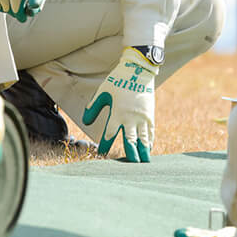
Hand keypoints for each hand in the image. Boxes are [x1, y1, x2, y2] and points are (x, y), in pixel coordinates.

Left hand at [81, 47, 157, 161]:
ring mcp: (142, 117)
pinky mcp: (150, 115)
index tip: (102, 154)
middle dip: (129, 155)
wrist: (138, 70)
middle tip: (129, 166)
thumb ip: (94, 107)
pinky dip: (149, 141)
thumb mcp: (103, 92)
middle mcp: (130, 118)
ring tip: (143, 163)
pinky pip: (150, 132)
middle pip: (130, 141)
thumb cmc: (118, 80)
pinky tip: (148, 149)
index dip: (105, 145)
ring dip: (142, 152)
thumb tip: (86, 121)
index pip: (109, 135)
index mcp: (117, 113)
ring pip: (143, 139)